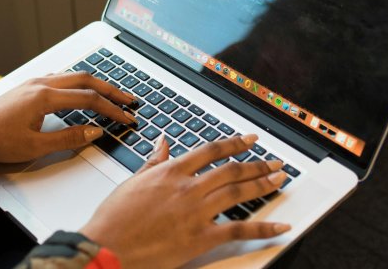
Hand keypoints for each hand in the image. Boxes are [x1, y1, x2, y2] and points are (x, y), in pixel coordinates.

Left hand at [0, 72, 138, 162]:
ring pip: (74, 76)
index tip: (126, 117)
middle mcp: (42, 84)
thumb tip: (94, 132)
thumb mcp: (35, 147)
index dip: (111, 108)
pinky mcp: (29, 87)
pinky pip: (61, 78)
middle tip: (129, 100)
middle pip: (86, 80)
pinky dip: (78, 83)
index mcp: (45, 97)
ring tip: (111, 95)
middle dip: (111, 90)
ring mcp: (35, 82)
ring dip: (95, 85)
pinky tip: (81, 90)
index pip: (89, 99)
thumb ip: (68, 138)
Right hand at [80, 134, 290, 267]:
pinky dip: (263, 228)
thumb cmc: (114, 218)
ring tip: (279, 180)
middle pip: (231, 170)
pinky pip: (239, 231)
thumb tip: (163, 142)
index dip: (235, 144)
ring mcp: (196, 212)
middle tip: (275, 162)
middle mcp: (188, 187)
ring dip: (263, 185)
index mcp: (171, 171)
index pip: (211, 151)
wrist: (108, 246)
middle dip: (257, 164)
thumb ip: (153, 161)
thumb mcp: (133, 181)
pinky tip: (280, 226)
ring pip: (238, 192)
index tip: (250, 140)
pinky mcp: (201, 238)